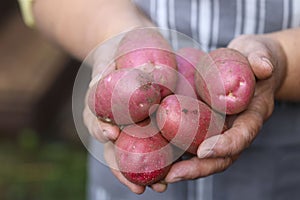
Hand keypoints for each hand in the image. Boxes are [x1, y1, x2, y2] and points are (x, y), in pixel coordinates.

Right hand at [83, 29, 168, 193]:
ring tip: (160, 185)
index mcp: (101, 110)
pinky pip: (161, 141)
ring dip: (148, 171)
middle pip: (117, 151)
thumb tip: (104, 77)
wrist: (132, 45)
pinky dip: (168, 156)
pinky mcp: (156, 121)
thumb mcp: (109, 56)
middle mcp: (117, 123)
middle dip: (127, 169)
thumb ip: (104, 69)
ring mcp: (136, 125)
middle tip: (138, 185)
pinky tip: (179, 167)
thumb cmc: (118, 51)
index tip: (112, 135)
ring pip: (138, 153)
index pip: (98, 125)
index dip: (102, 131)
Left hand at [163, 34, 286, 182]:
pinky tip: (156, 156)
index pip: (242, 135)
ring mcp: (219, 129)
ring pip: (203, 156)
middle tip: (173, 175)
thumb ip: (261, 58)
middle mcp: (235, 128)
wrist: (246, 63)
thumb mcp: (259, 52)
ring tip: (160, 174)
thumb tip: (263, 66)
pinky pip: (191, 142)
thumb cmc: (252, 57)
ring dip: (183, 167)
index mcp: (251, 115)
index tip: (204, 151)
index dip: (226, 145)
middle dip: (197, 168)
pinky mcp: (204, 125)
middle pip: (220, 157)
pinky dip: (176, 152)